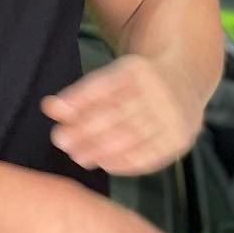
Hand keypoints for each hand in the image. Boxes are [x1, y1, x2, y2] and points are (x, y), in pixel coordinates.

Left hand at [41, 54, 203, 176]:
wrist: (185, 79)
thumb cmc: (135, 82)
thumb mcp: (110, 78)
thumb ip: (78, 95)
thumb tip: (49, 107)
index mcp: (138, 69)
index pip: (103, 87)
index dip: (78, 102)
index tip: (55, 115)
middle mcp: (159, 91)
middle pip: (116, 114)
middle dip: (85, 130)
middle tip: (62, 141)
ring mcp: (172, 116)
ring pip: (131, 137)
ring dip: (100, 150)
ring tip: (79, 155)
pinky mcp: (179, 139)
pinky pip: (148, 156)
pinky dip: (123, 163)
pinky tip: (104, 163)